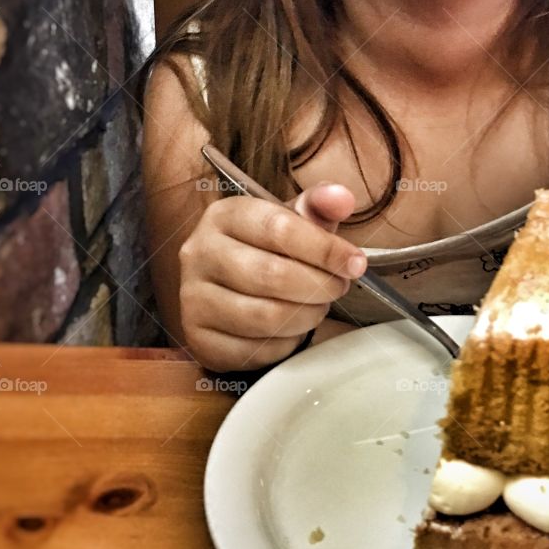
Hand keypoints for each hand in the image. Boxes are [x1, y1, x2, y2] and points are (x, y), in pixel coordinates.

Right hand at [178, 183, 365, 370]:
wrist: (229, 287)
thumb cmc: (266, 250)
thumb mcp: (291, 219)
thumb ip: (319, 205)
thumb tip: (342, 198)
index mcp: (224, 215)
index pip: (279, 228)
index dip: (325, 249)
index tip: (355, 263)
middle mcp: (199, 254)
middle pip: (272, 275)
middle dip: (319, 285)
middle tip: (338, 287)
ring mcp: (193, 299)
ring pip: (265, 317)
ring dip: (307, 316)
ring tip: (317, 306)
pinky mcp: (199, 339)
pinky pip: (255, 350)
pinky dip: (285, 344)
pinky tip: (292, 329)